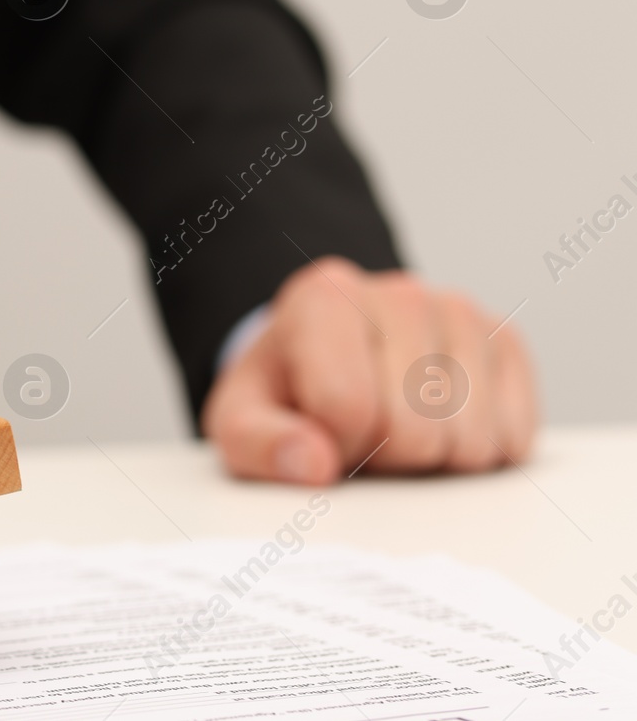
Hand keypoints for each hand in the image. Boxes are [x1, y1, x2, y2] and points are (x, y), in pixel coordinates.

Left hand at [201, 257, 536, 483]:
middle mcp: (397, 292)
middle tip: (360, 434)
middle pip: (417, 431)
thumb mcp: (240, 422)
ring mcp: (458, 312)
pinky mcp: (505, 342)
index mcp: (322, 298)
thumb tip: (313, 463)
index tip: (316, 431)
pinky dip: (478, 451)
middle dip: (384, 456)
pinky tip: (439, 424)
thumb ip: (260, 444)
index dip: (332, 445)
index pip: (349, 406)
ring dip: (432, 458)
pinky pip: (515, 437)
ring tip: (395, 427)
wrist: (325, 360)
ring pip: (472, 440)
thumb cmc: (284, 394)